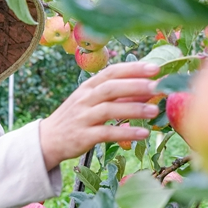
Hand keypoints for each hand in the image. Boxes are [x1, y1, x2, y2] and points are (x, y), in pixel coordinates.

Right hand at [39, 61, 160, 169]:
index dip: (133, 69)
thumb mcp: (92, 102)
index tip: (155, 68)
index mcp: (88, 87)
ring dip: (134, 109)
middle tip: (159, 86)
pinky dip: (126, 133)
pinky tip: (143, 134)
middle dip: (136, 85)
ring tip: (154, 111)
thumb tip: (147, 90)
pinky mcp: (83, 136)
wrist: (48, 140)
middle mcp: (85, 99)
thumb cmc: (76, 118)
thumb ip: (117, 96)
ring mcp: (83, 117)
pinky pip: (107, 133)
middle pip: (111, 88)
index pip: (111, 72)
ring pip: (109, 109)